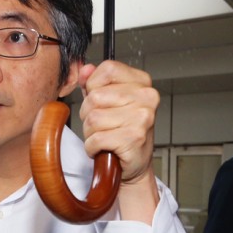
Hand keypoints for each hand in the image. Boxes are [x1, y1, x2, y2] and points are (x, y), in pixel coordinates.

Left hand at [78, 60, 159, 221]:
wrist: (135, 163)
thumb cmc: (122, 131)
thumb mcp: (108, 101)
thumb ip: (94, 83)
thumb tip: (85, 69)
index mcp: (142, 82)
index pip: (108, 69)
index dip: (94, 86)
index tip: (101, 101)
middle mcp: (146, 97)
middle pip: (95, 97)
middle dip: (89, 114)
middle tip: (103, 125)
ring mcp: (142, 117)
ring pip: (93, 118)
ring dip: (91, 133)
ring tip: (105, 137)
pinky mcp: (134, 138)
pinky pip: (96, 138)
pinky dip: (93, 147)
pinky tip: (104, 148)